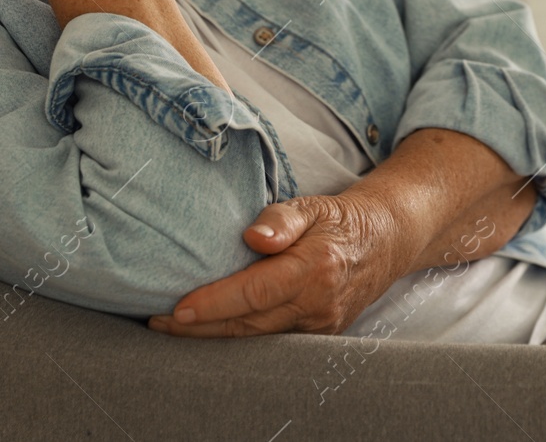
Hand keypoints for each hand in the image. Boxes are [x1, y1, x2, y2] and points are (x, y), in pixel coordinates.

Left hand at [147, 191, 420, 337]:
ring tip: (175, 329)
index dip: (213, 303)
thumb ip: (281, 219)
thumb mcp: (312, 205)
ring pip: (258, 339)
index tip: (176, 309)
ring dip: (215, 337)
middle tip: (159, 324)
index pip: (254, 293)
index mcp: (315, 267)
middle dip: (201, 329)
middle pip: (249, 325)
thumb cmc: (340, 220)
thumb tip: (252, 236)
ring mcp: (322, 325)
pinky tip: (213, 330)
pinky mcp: (321, 335)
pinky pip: (273, 340)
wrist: (386, 241)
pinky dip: (241, 337)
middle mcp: (319, 303)